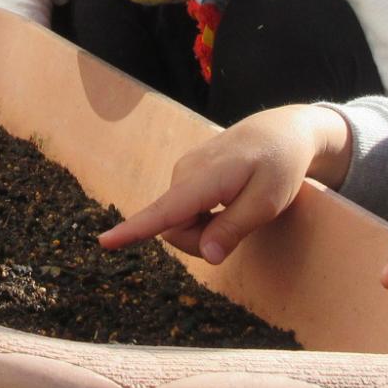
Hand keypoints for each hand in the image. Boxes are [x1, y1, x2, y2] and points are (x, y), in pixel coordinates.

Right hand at [100, 104, 352, 262]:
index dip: (134, 230)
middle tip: (241, 228)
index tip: (104, 242)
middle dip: (200, 242)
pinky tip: (229, 201)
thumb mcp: (267, 203)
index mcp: (204, 178)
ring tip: (238, 209)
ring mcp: (184, 171)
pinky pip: (184, 209)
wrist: (282, 130)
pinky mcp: (187, 174)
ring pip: (179, 221)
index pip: (164, 211)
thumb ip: (233, 229)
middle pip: (174, 229)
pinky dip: (205, 216)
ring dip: (205, 229)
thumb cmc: (280, 165)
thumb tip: (207, 257)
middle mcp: (185, 173)